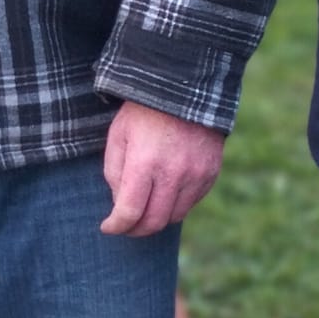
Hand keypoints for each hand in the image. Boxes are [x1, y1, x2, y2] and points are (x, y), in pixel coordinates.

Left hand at [100, 101, 223, 236]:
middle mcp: (173, 173)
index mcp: (145, 162)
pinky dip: (176, 205)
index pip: (130, 212)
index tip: (108, 227)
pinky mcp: (210, 172)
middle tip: (126, 226)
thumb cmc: (143, 112)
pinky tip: (165, 193)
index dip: (116, 226)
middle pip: (154, 222)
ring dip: (157, 218)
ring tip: (145, 209)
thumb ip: (115, 173)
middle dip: (135, 230)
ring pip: (175, 216)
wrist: (185, 88)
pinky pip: (192, 203)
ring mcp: (196, 174)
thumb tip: (120, 205)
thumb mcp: (118, 136)